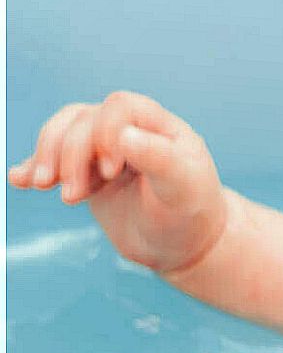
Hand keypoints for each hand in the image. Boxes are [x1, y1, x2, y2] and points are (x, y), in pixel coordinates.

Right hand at [9, 91, 227, 273]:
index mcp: (159, 125)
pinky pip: (54, 159)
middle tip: (72, 197)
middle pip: (83, 122)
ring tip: (41, 186)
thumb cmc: (192, 214)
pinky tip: (20, 180)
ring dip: (48, 158)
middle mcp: (129, 130)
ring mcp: (105, 150)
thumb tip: (124, 135)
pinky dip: (34, 167)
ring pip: (63, 134)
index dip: (106, 132)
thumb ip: (160, 159)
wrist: (184, 245)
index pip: (119, 107)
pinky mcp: (88, 172)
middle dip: (71, 156)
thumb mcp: (185, 189)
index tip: (112, 172)